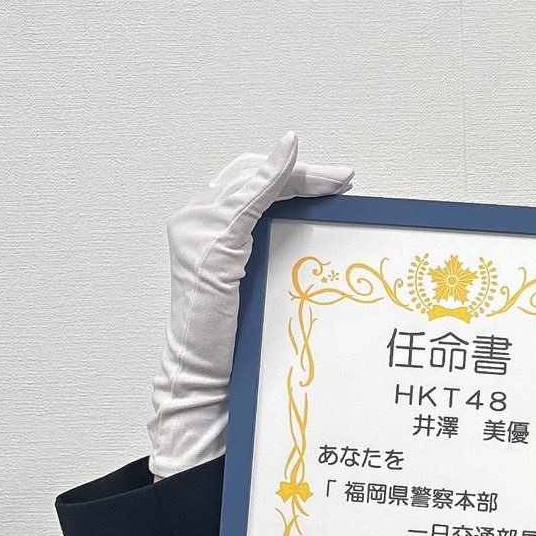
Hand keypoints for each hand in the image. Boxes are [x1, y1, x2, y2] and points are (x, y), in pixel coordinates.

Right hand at [146, 131, 354, 477]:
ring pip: (251, 181)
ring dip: (298, 176)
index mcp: (202, 226)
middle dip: (299, 174)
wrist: (207, 374)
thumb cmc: (233, 338)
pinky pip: (248, 199)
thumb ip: (267, 248)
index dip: (286, 175)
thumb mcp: (255, 282)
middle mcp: (193, 220)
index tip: (330, 181)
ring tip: (337, 179)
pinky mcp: (212, 245)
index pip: (247, 183)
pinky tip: (294, 161)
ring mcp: (197, 230)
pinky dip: (272, 177)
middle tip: (342, 179)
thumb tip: (308, 227)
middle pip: (250, 176)